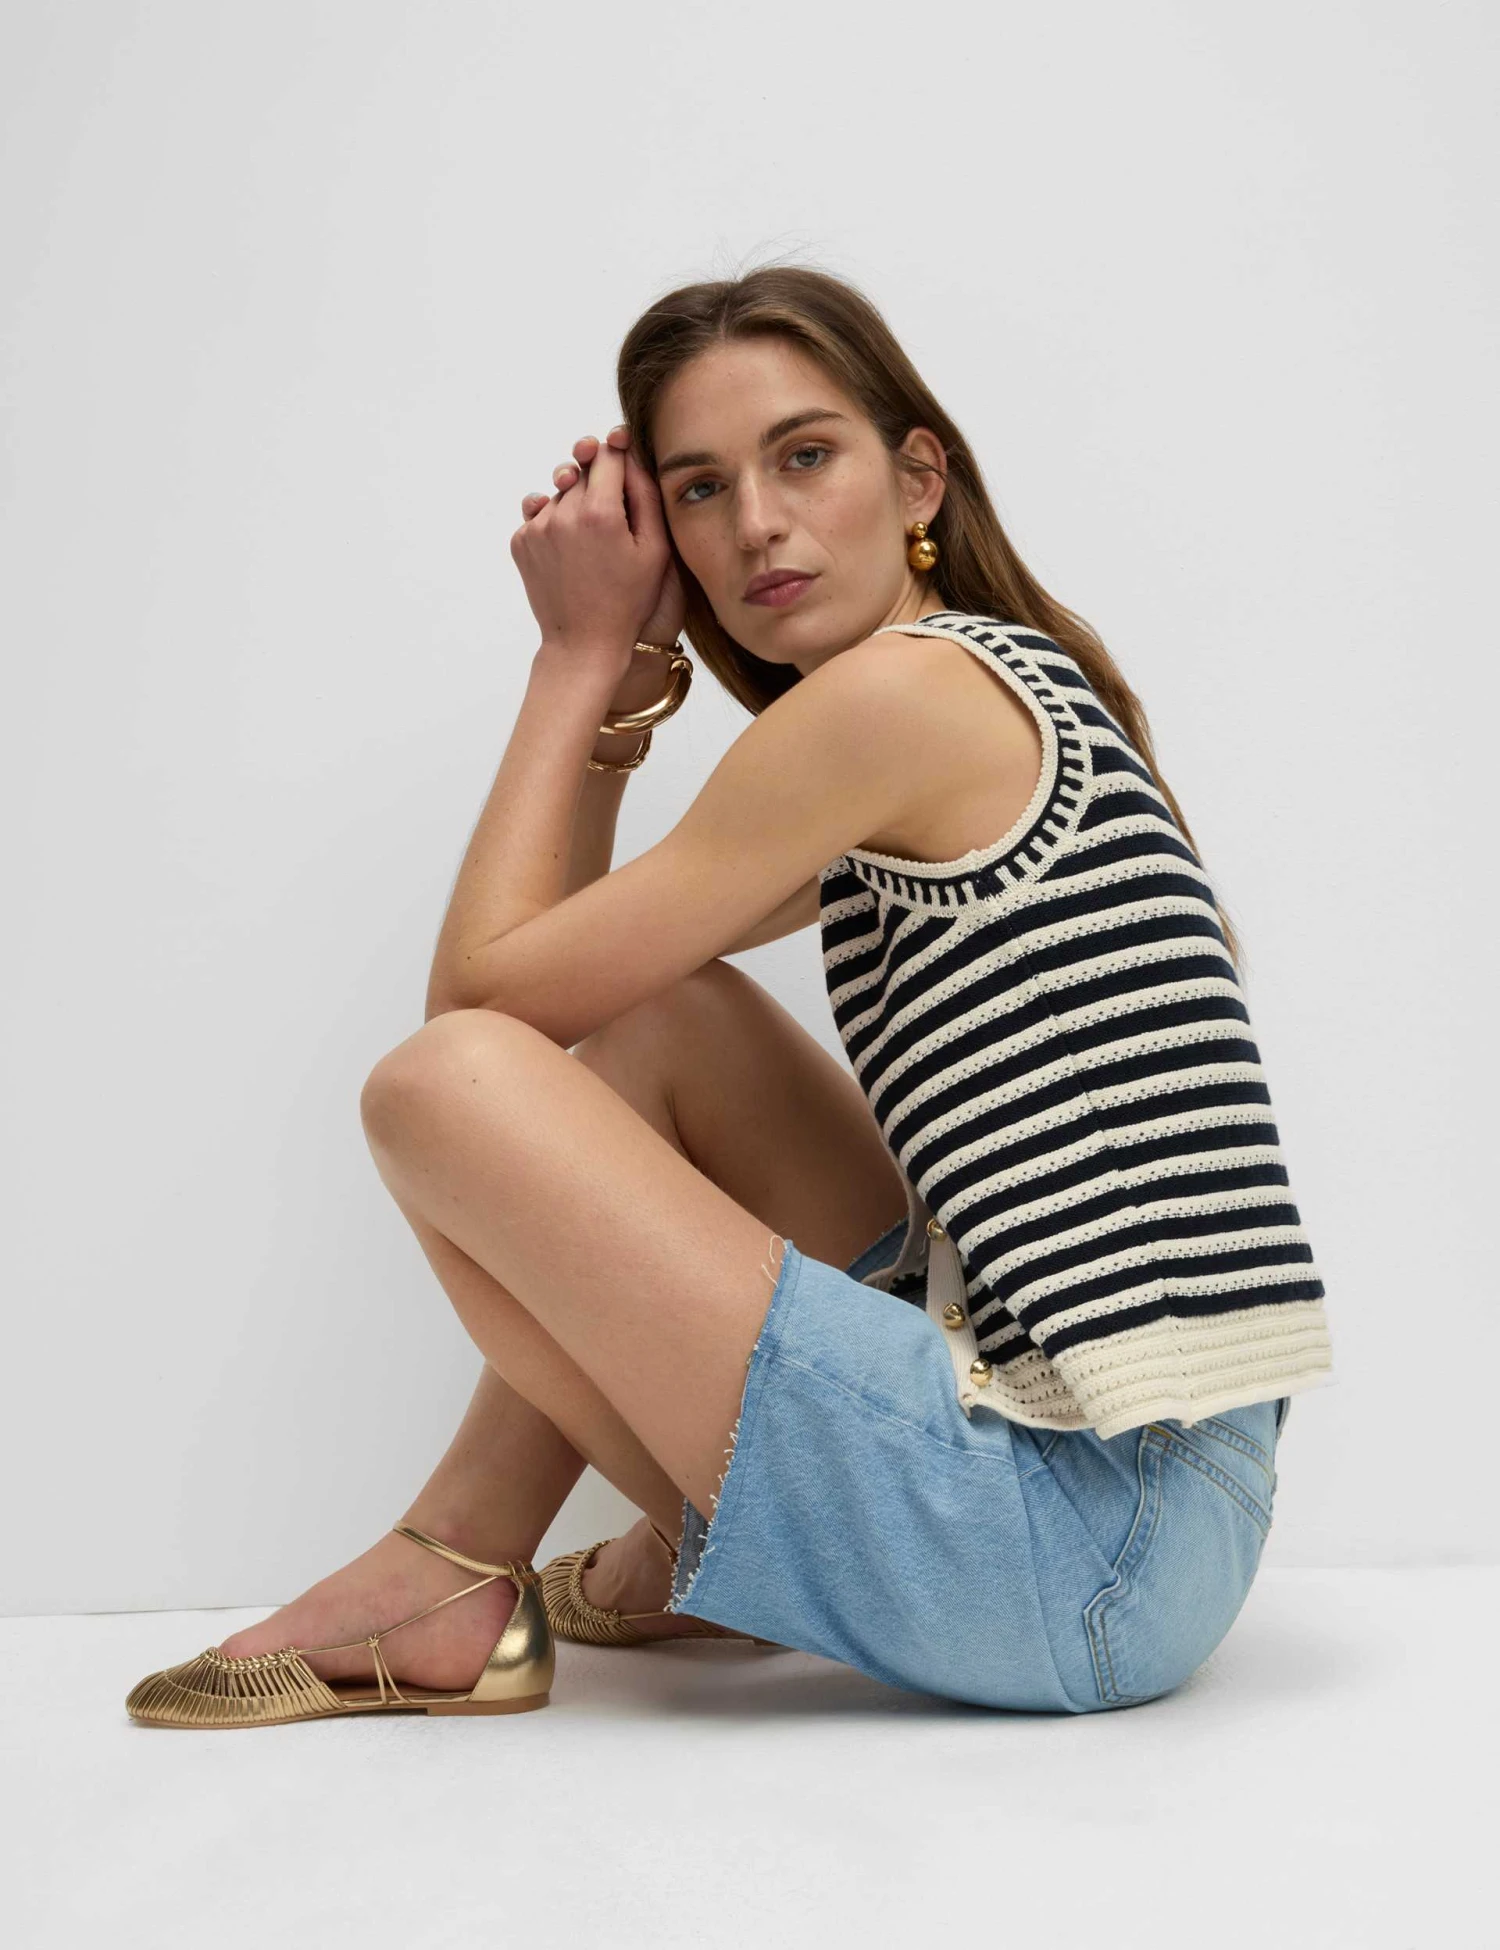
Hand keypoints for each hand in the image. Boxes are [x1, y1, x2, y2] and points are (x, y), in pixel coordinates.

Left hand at [513, 425, 678, 688]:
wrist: (585, 643)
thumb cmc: (629, 600)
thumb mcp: (655, 549)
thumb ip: (645, 494)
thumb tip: (627, 454)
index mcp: (600, 512)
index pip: (606, 454)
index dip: (617, 447)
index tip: (620, 445)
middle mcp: (563, 513)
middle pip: (581, 470)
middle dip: (597, 479)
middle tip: (612, 504)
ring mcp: (536, 528)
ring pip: (560, 492)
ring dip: (575, 502)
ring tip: (592, 538)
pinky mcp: (521, 542)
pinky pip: (540, 514)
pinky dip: (556, 522)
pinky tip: (572, 550)